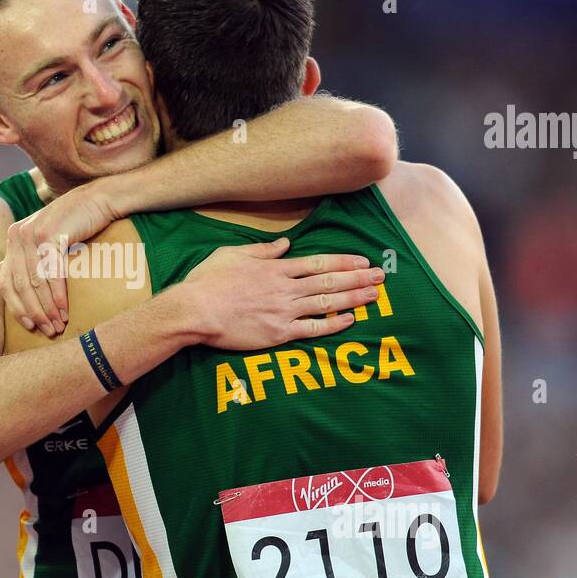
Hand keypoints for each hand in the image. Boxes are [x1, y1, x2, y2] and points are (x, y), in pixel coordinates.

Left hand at [0, 182, 117, 336]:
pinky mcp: (50, 235)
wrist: (98, 200)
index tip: (30, 326)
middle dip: (34, 312)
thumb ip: (20, 255)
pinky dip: (58, 295)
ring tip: (58, 325)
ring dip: (47, 308)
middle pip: (20, 284)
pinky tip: (64, 310)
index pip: (6, 281)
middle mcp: (17, 235)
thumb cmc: (73, 223)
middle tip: (47, 331)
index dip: (16, 307)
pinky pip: (52, 272)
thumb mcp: (42, 239)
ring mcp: (32, 234)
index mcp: (13, 238)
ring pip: (36, 281)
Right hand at [176, 239, 383, 350]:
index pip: (317, 263)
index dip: (343, 262)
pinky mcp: (279, 333)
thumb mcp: (233, 255)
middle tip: (381, 276)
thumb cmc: (208, 281)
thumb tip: (285, 244)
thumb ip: (262, 250)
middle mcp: (285, 288)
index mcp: (275, 268)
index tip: (362, 261)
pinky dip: (333, 324)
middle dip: (358, 278)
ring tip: (374, 295)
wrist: (195, 310)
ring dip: (353, 298)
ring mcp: (284, 311)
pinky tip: (350, 320)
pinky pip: (313, 329)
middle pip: (329, 281)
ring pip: (326, 303)